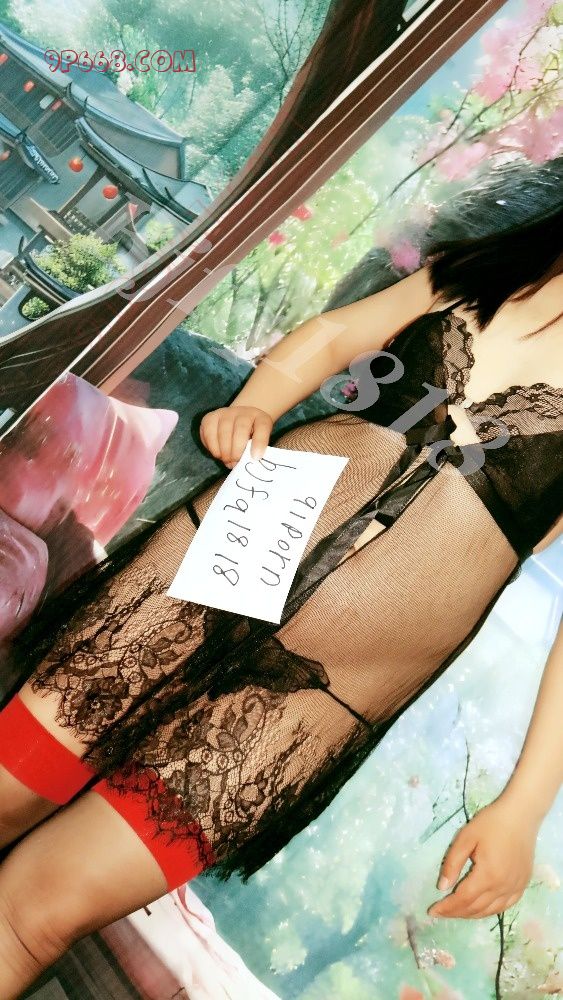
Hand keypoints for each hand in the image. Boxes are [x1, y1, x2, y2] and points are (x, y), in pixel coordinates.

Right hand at [199, 405, 272, 468]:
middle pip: (241, 429)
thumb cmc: (250, 436)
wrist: (239, 419)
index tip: (256, 457)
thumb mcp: (258, 442)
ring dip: (224, 451)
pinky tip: (217, 453)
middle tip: (235, 462)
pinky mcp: (210, 417)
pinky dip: (212, 447)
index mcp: (261, 418)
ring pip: (223, 432)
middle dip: (237, 451)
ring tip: (226, 460)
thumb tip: (243, 463)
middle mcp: (243, 412)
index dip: (260, 442)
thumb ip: (254, 451)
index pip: (263, 427)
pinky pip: (208, 433)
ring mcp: (225, 412)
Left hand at [427, 797, 538, 919]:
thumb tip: (441, 887)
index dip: (446, 907)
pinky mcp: (522, 885)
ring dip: (471, 914)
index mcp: (487, 875)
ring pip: (490, 911)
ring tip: (456, 912)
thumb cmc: (491, 823)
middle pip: (475, 908)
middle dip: (455, 913)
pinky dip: (489, 911)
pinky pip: (505, 906)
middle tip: (440, 912)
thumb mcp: (465, 838)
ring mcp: (515, 888)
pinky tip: (480, 908)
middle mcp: (503, 887)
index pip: (463, 899)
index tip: (431, 911)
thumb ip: (452, 863)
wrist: (520, 815)